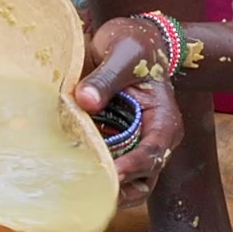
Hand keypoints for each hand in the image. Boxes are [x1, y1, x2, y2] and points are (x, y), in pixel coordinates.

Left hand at [72, 18, 182, 200]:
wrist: (130, 43)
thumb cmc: (133, 46)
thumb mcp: (122, 55)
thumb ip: (105, 77)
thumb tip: (85, 101)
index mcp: (164, 121)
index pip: (153, 153)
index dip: (133, 166)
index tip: (111, 173)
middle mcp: (153, 141)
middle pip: (142, 180)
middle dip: (118, 188)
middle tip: (87, 188)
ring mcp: (135, 148)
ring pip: (127, 185)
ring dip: (104, 188)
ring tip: (75, 185)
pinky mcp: (116, 148)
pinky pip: (106, 171)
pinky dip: (91, 175)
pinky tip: (68, 171)